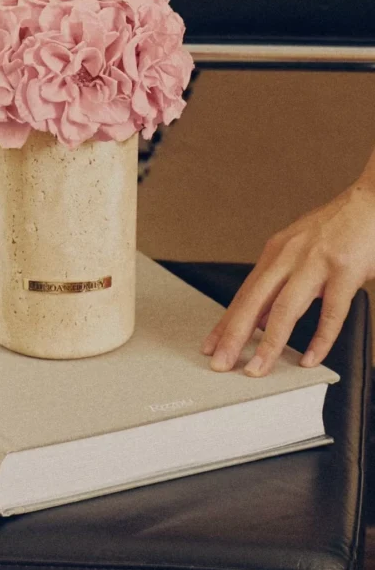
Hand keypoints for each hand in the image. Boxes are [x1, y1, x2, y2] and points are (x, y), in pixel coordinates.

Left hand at [201, 176, 374, 376]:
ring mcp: (316, 264)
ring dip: (269, 344)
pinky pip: (331, 313)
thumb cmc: (335, 228)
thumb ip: (279, 282)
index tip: (209, 345)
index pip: (243, 294)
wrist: (370, 201)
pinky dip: (320, 339)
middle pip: (254, 302)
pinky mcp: (345, 271)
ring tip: (257, 368)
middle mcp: (290, 257)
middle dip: (234, 336)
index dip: (225, 323)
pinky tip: (310, 358)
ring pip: (285, 310)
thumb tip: (261, 320)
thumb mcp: (297, 250)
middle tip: (220, 362)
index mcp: (275, 253)